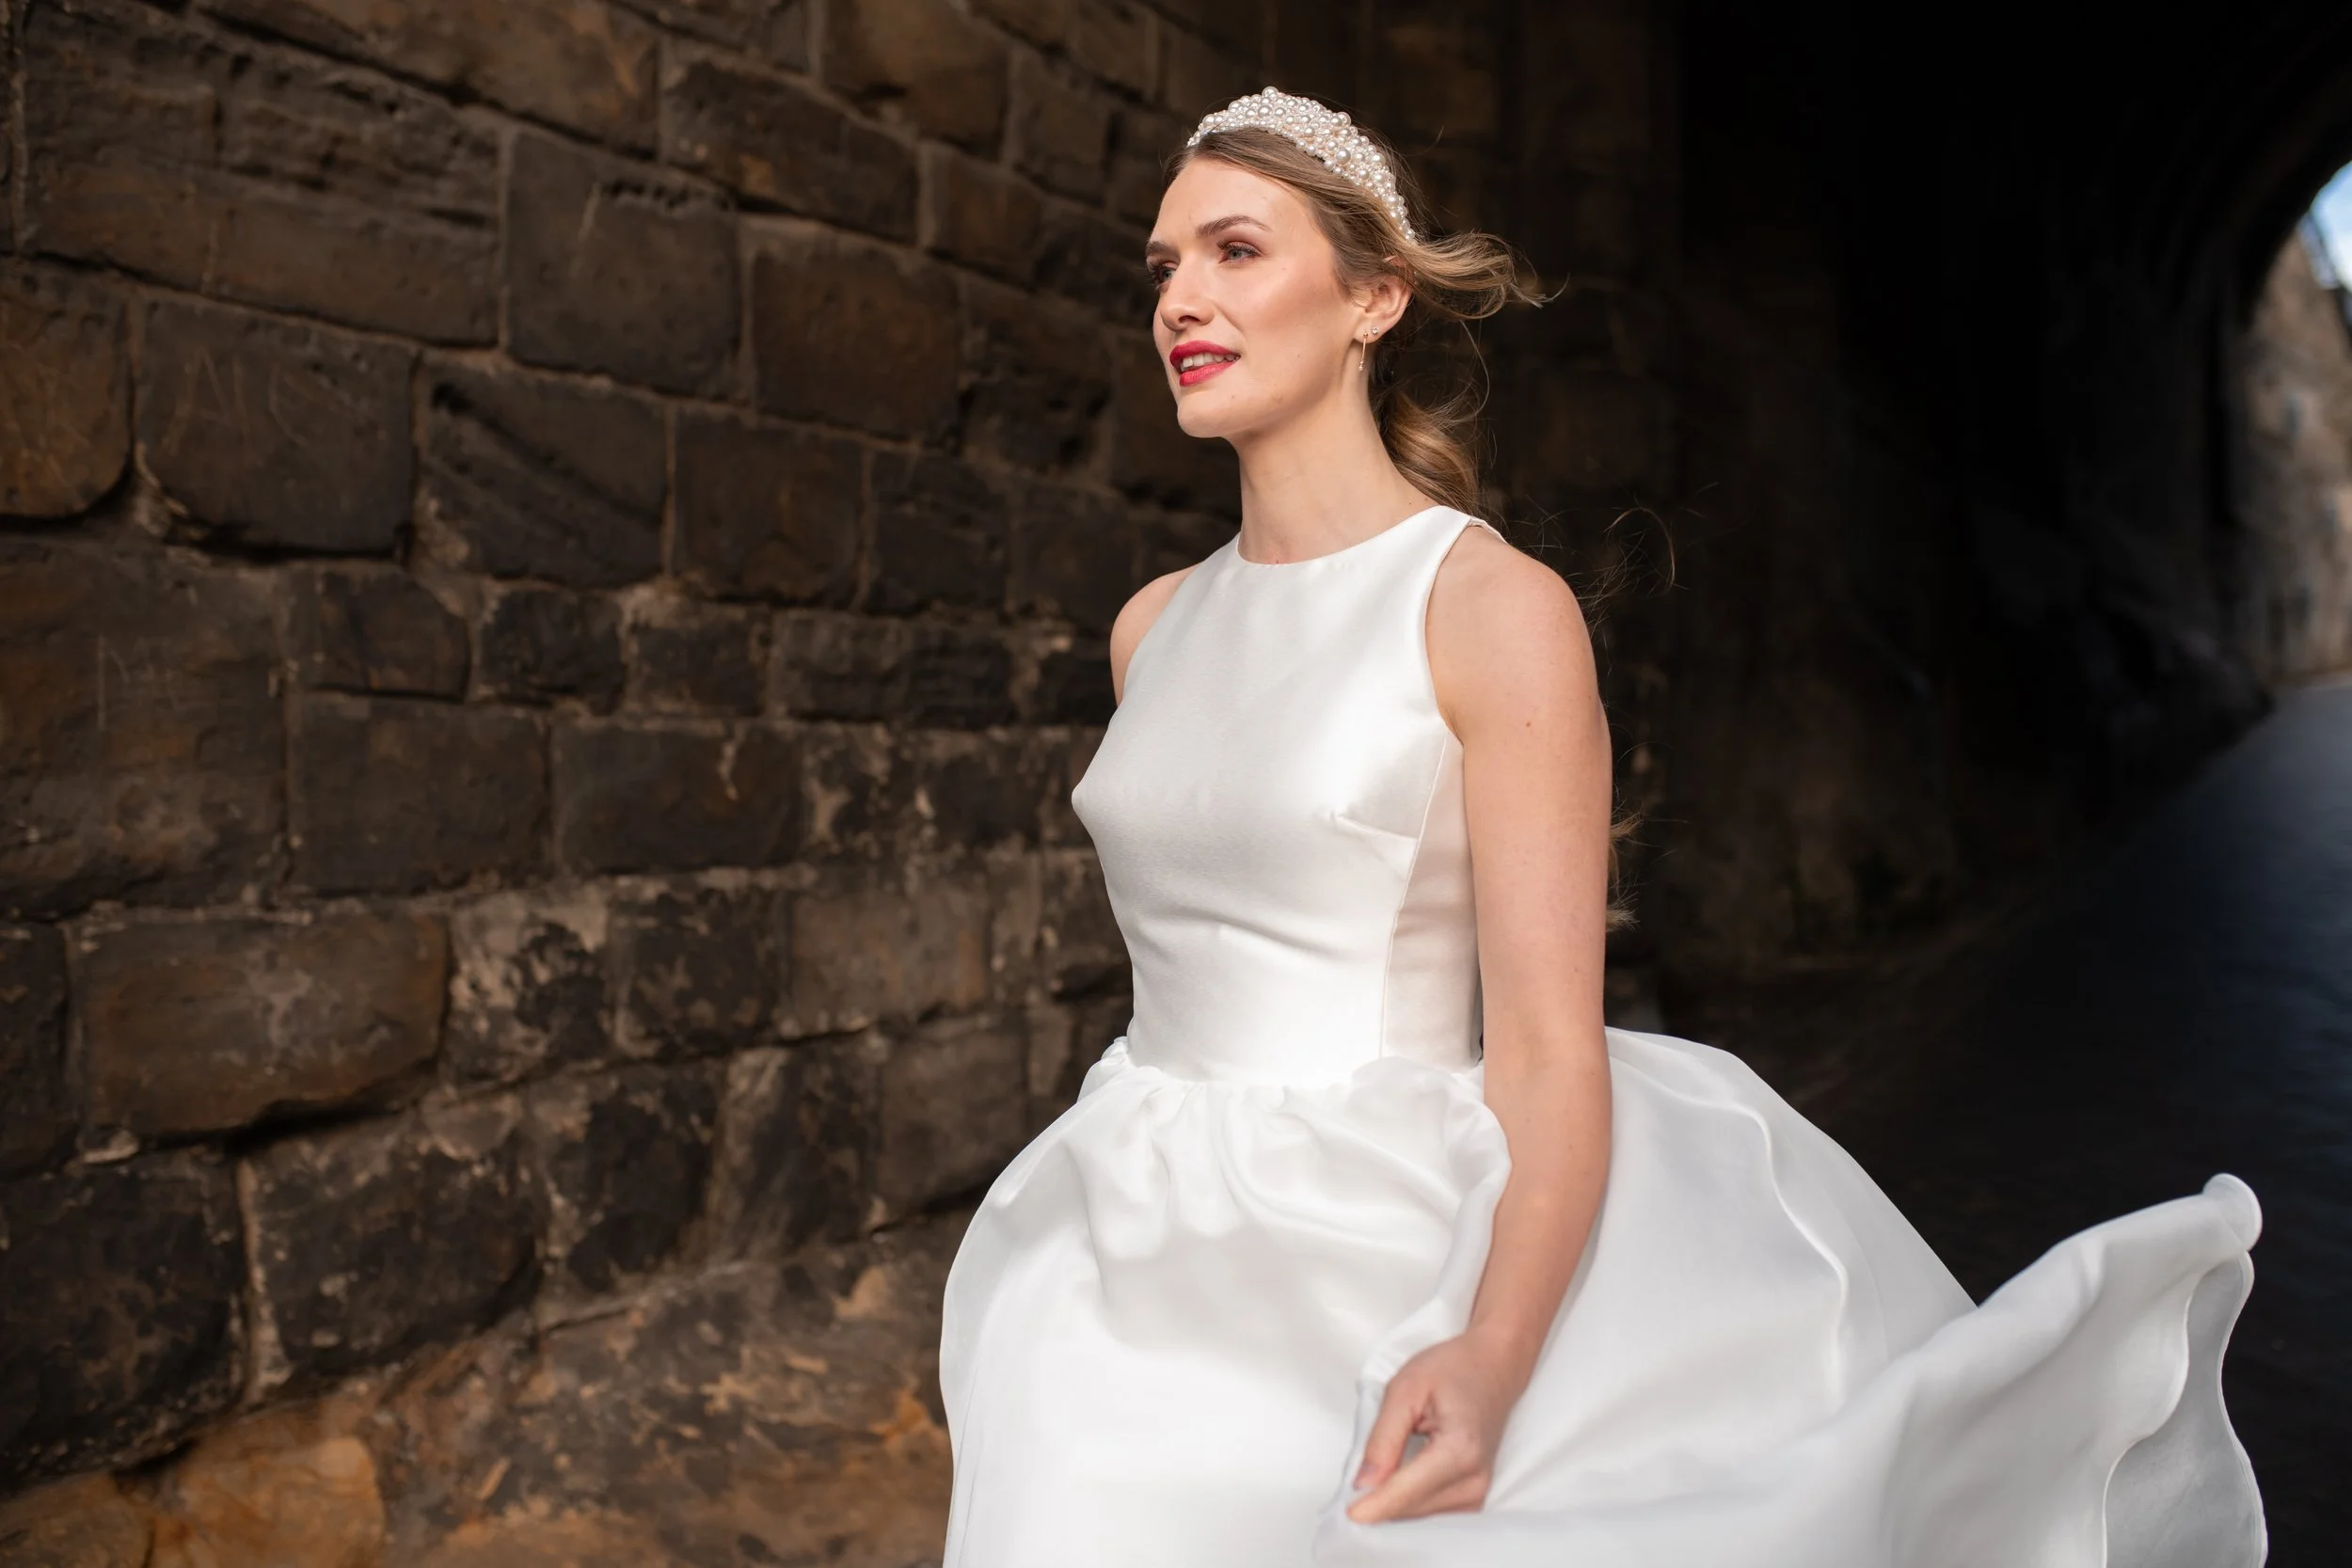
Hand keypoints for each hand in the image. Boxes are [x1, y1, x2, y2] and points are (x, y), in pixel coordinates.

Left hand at [1344, 1329, 1525, 1523]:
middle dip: (1377, 1505)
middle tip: (1346, 1492)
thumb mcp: (1404, 1389)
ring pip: (1420, 1519)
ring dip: (1392, 1508)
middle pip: (1412, 1511)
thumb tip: (1363, 1483)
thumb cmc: (1453, 1369)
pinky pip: (1433, 1515)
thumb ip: (1383, 1438)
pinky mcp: (1475, 1498)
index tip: (1347, 1515)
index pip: (1406, 1493)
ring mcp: (1478, 1493)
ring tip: (1371, 1483)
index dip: (1372, 1506)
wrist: (1493, 1366)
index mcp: (1459, 1450)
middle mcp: (1474, 1479)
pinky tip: (1392, 1489)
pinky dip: (1408, 1505)